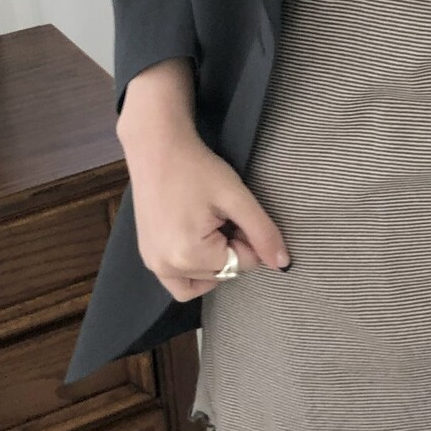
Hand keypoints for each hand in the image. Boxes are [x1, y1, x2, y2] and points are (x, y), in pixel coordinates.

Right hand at [117, 63, 290, 299]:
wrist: (156, 148)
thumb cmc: (197, 168)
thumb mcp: (236, 197)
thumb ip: (263, 232)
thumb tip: (283, 264)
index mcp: (189, 255)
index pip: (242, 264)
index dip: (246, 237)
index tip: (232, 212)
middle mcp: (167, 267)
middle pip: (223, 273)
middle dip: (230, 248)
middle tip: (220, 215)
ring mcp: (154, 264)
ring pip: (204, 279)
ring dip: (213, 259)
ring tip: (207, 224)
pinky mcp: (148, 258)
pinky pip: (178, 282)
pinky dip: (194, 271)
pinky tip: (197, 244)